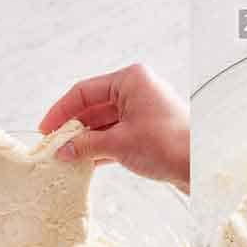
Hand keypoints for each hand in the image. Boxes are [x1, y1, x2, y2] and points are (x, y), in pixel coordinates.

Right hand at [39, 64, 188, 192]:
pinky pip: (113, 136)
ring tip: (64, 157)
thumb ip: (87, 145)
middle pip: (92, 107)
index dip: (61, 111)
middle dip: (72, 128)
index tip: (45, 129)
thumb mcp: (119, 143)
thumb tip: (63, 150)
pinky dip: (98, 148)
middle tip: (52, 147)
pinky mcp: (145, 132)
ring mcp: (141, 112)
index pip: (84, 91)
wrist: (202, 165)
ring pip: (102, 124)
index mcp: (130, 80)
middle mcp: (136, 91)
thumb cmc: (168, 145)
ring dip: (84, 141)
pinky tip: (83, 162)